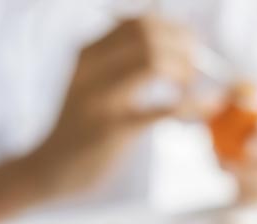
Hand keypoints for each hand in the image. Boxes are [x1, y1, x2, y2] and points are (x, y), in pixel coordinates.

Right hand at [26, 15, 194, 197]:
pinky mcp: (114, 129)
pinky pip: (164, 109)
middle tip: (191, 71)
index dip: (173, 30)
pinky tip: (207, 107)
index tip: (188, 49)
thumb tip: (169, 41)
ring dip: (183, 70)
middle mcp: (92, 68)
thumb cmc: (81, 127)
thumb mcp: (91, 83)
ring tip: (185, 89)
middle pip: (148, 34)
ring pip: (153, 60)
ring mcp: (101, 98)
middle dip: (181, 47)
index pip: (138, 22)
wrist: (49, 168)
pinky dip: (194, 105)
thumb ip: (119, 61)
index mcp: (88, 53)